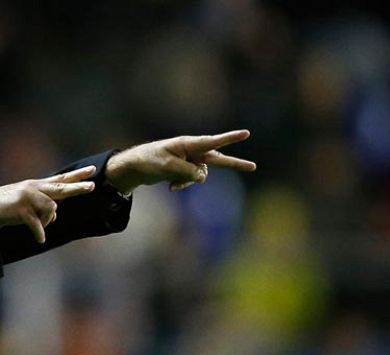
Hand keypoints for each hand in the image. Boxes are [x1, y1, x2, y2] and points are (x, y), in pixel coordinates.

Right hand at [0, 166, 96, 242]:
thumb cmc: (7, 208)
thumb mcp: (28, 207)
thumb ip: (42, 209)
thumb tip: (55, 217)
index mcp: (37, 186)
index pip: (61, 179)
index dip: (77, 175)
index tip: (93, 170)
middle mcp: (34, 188)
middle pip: (61, 187)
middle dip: (77, 188)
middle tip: (92, 187)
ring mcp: (27, 196)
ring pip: (51, 208)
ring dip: (47, 222)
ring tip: (39, 230)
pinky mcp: (21, 208)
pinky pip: (37, 223)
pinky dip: (40, 233)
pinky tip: (40, 239)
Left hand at [106, 130, 254, 192]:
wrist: (136, 166)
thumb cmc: (150, 160)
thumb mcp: (167, 167)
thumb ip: (187, 171)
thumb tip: (202, 177)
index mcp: (188, 144)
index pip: (212, 141)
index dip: (229, 138)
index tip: (246, 133)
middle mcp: (192, 151)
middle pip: (217, 158)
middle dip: (234, 164)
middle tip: (253, 167)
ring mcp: (190, 160)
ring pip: (200, 175)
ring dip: (189, 181)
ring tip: (172, 182)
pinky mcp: (186, 169)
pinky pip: (191, 180)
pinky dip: (183, 184)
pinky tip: (171, 186)